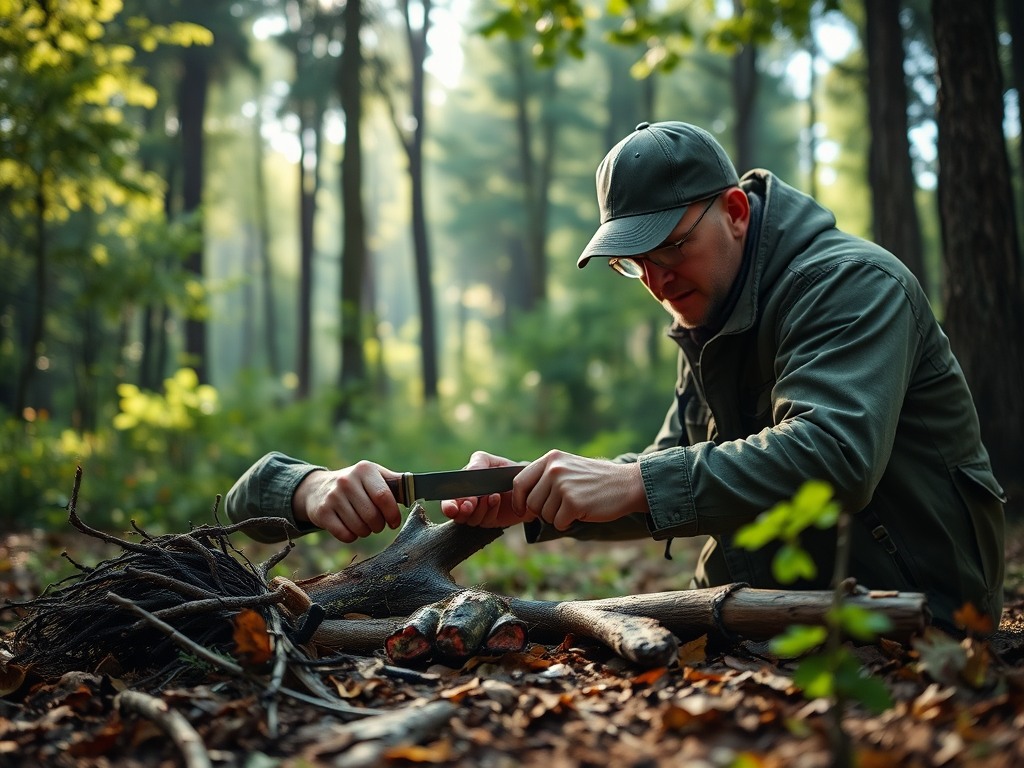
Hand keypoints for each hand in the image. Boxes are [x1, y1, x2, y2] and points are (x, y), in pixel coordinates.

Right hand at [293, 461, 402, 542]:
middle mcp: (347, 481)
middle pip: (372, 515)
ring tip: (364, 525)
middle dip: (379, 525)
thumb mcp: (374, 477)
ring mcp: (333, 496)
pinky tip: (350, 528)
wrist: (318, 488)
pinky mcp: (322, 512)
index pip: (384, 496)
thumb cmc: (357, 485)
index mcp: (365, 470)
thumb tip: (418, 489)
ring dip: (365, 532)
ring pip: (359, 527)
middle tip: (377, 524)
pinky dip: (351, 536)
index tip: (394, 522)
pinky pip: (345, 535)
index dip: (392, 514)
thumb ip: (396, 484)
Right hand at [440, 451, 535, 527]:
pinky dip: (490, 511)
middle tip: (471, 504)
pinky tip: (496, 499)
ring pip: (471, 520)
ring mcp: (479, 514)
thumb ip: (477, 462)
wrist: (526, 484)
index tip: (453, 508)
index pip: (449, 501)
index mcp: (462, 489)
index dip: (448, 506)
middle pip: (457, 515)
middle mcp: (467, 504)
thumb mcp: (490, 461)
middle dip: (463, 510)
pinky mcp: (490, 521)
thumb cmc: (504, 470)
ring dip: (480, 509)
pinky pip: (486, 521)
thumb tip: (468, 472)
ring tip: (492, 495)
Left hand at [512, 450, 647, 530]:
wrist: (627, 484)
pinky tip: (582, 512)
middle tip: (564, 507)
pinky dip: (568, 523)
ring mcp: (563, 485)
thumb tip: (520, 498)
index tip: (521, 510)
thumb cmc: (596, 480)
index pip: (519, 482)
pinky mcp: (573, 502)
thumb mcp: (568, 467)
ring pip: (544, 515)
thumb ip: (545, 477)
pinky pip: (558, 523)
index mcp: (551, 458)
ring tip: (577, 505)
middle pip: (532, 503)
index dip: (517, 500)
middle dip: (544, 511)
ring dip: (558, 517)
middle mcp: (554, 469)